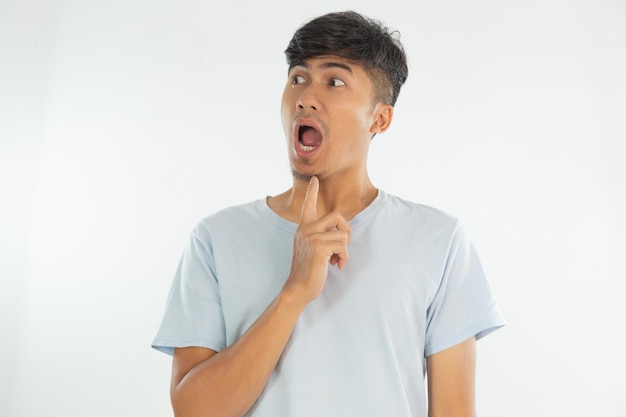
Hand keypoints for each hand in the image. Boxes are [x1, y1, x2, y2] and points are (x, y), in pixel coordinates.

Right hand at [283, 176, 351, 303]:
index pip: (308, 206)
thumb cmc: (308, 271)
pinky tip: (336, 265)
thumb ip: (320, 237)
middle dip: (347, 231)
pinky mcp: (319, 247)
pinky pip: (343, 246)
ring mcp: (311, 237)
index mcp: (303, 228)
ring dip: (345, 251)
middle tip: (344, 247)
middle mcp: (306, 229)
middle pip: (338, 216)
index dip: (312, 192)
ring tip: (335, 261)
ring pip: (343, 235)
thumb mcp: (312, 249)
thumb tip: (341, 233)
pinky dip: (344, 258)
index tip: (315, 179)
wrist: (299, 288)